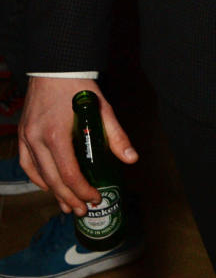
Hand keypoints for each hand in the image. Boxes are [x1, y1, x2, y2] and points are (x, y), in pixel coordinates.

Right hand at [18, 76, 137, 215]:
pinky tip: (48, 185)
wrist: (55, 66)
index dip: (83, 191)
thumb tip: (131, 158)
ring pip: (39, 175)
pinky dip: (37, 178)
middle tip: (83, 210)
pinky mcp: (22, 134)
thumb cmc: (79, 86)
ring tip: (68, 205)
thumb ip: (115, 135)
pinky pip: (27, 164)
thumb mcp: (102, 108)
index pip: (70, 174)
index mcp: (57, 134)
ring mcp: (27, 137)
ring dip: (53, 193)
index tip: (95, 198)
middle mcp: (38, 139)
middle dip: (69, 198)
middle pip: (53, 180)